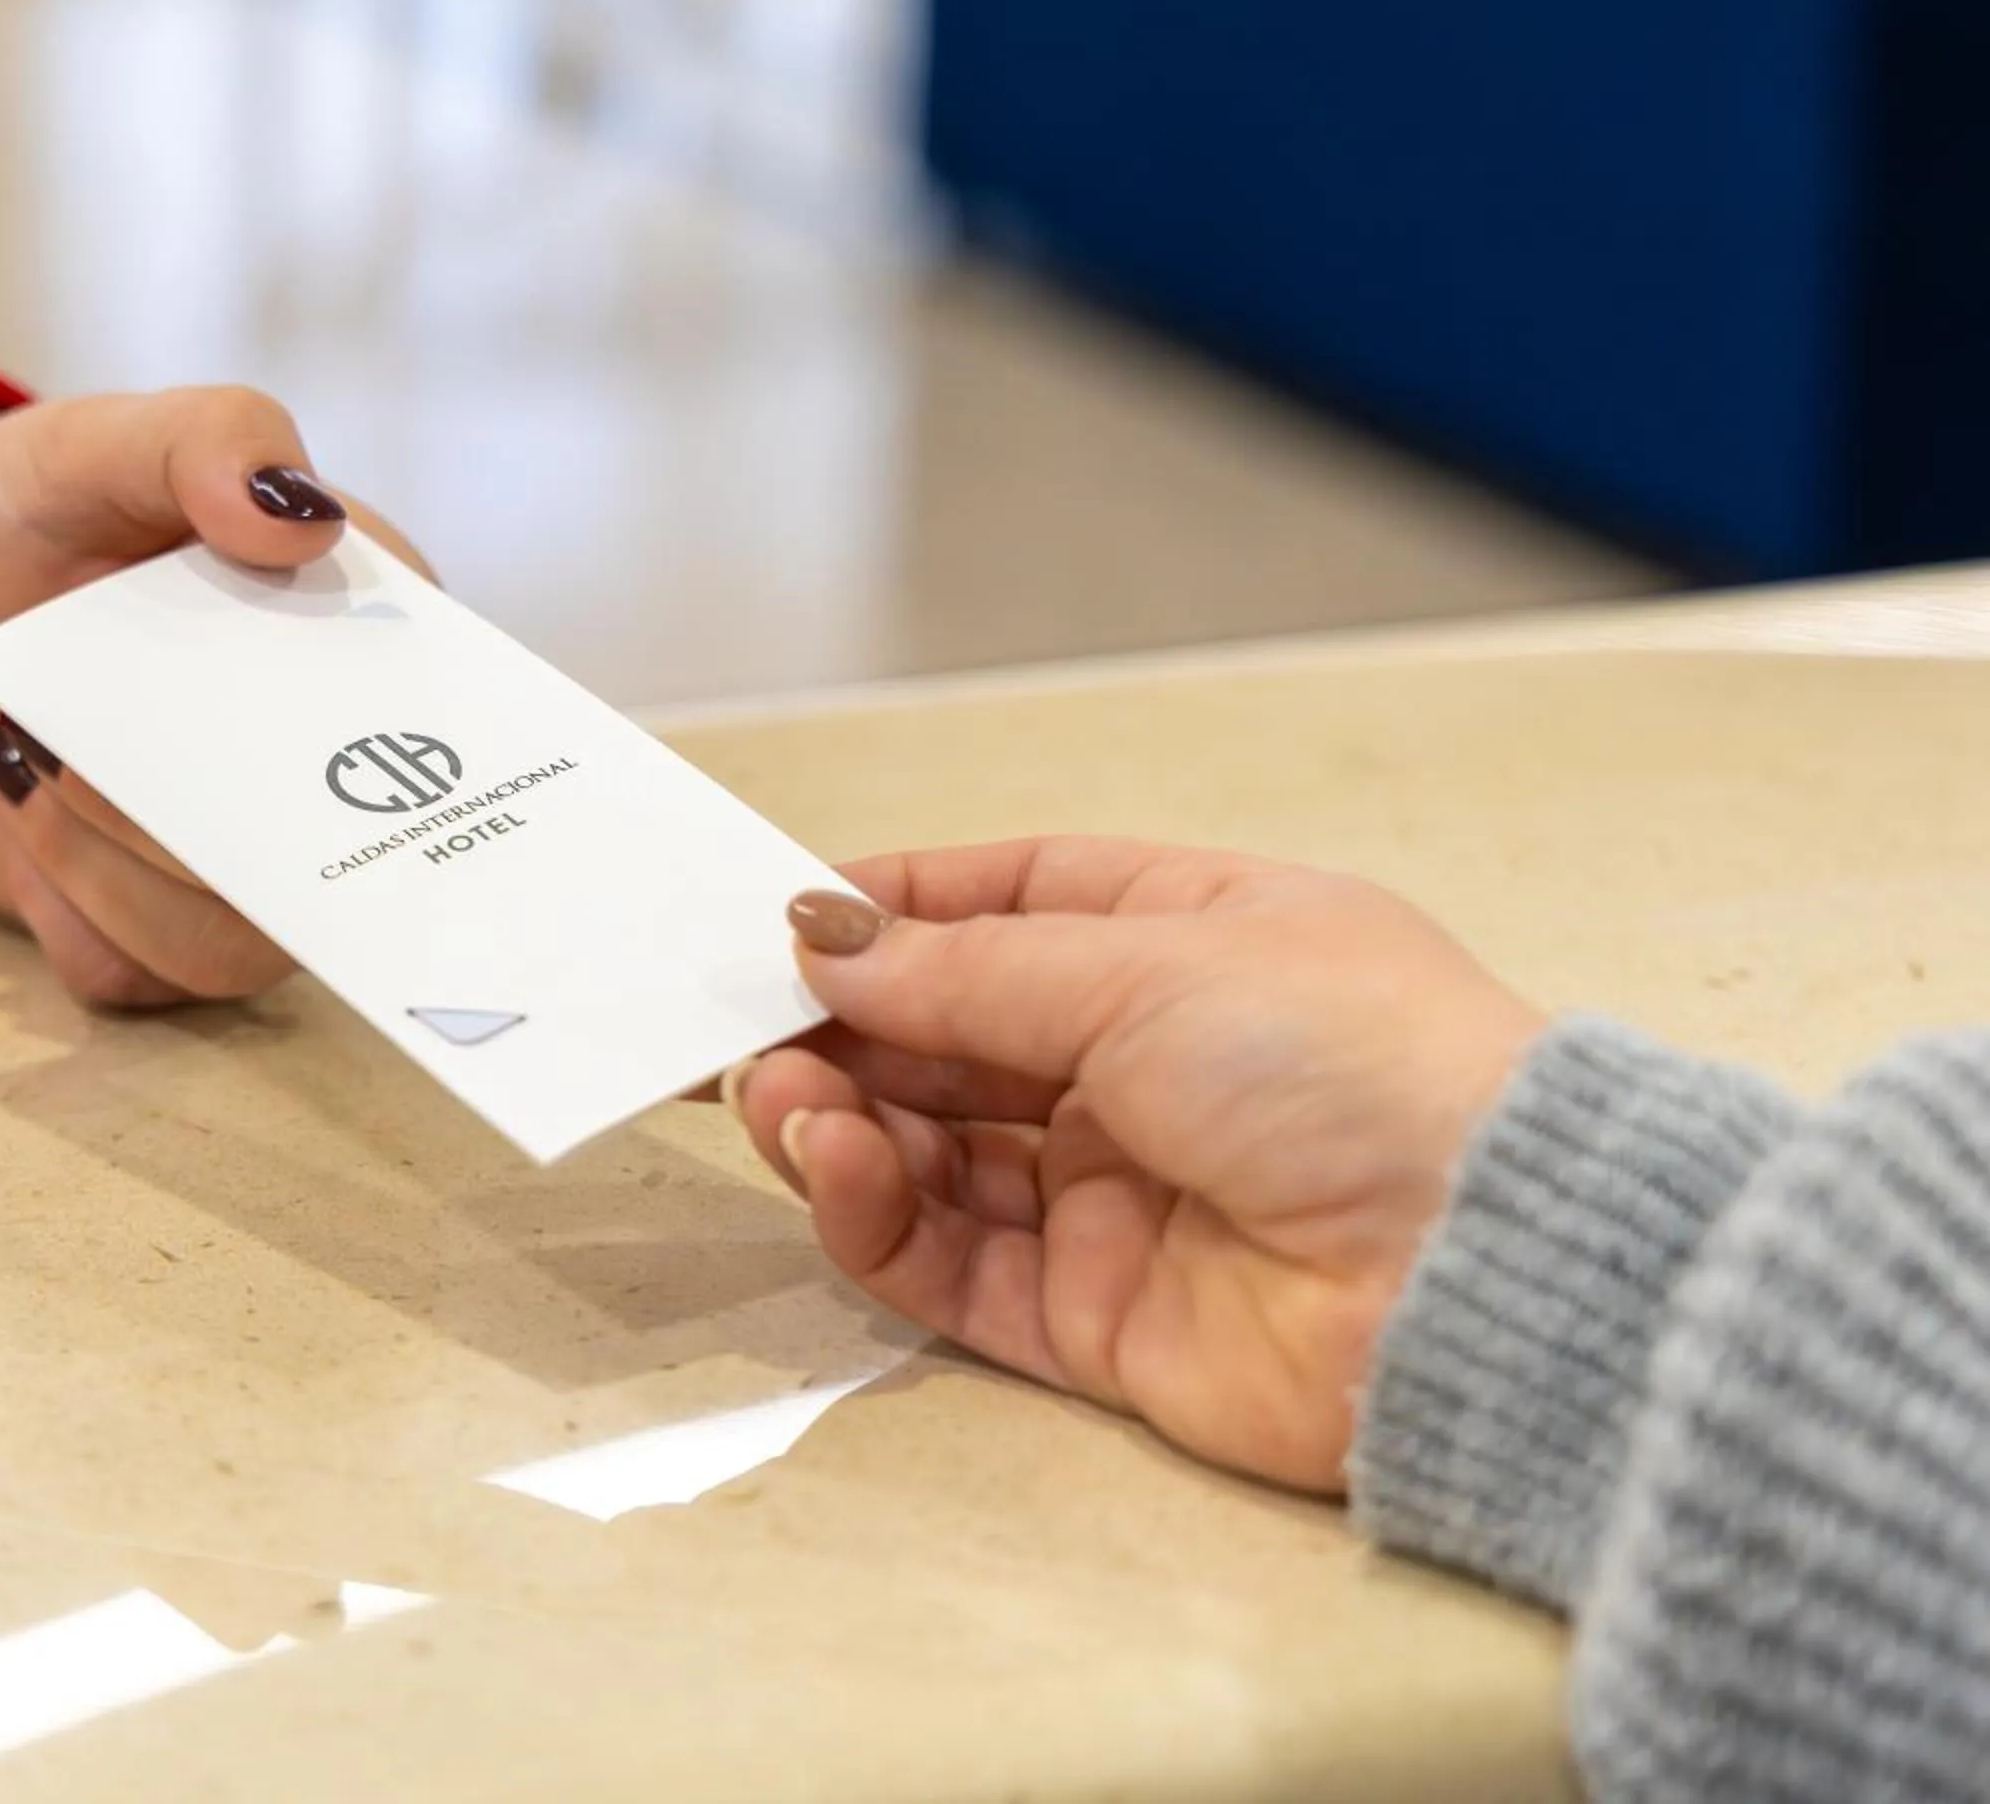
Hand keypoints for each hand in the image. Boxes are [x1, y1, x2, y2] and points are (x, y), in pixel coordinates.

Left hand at [0, 387, 429, 1006]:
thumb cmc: (18, 512)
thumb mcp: (94, 444)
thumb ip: (203, 442)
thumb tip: (305, 520)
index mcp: (348, 635)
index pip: (434, 716)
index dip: (387, 746)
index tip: (279, 732)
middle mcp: (316, 765)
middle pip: (334, 864)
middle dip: (189, 824)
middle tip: (69, 745)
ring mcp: (240, 859)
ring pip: (234, 947)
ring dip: (111, 876)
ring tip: (21, 761)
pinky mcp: (151, 927)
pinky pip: (141, 979)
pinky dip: (68, 913)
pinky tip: (18, 819)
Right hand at [729, 838, 1542, 1491]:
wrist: (1475, 1277)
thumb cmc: (1355, 1066)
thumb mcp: (1143, 966)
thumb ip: (965, 971)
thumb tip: (827, 941)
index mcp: (1195, 942)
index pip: (1015, 906)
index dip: (901, 911)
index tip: (788, 917)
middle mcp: (1153, 1066)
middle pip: (953, 1039)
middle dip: (846, 1028)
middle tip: (748, 1026)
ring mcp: (1120, 1195)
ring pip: (935, 1154)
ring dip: (846, 1122)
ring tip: (787, 1104)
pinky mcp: (1094, 1318)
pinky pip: (951, 1263)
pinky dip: (879, 1216)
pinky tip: (842, 1166)